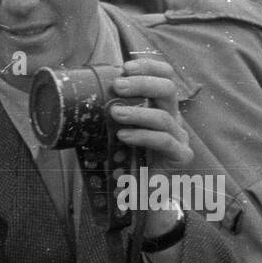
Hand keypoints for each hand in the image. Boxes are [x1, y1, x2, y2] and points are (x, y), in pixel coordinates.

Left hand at [109, 56, 192, 236]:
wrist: (143, 196)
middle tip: (118, 86)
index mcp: (162, 105)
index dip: (149, 66)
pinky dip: (143, 135)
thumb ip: (110, 114)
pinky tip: (125, 135)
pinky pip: (165, 140)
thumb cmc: (128, 160)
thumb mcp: (117, 131)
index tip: (126, 66)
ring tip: (114, 113)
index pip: (165, 75)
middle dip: (142, 83)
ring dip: (137, 112)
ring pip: (164, 116)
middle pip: (168, 88)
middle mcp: (174, 117)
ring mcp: (180, 136)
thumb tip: (80, 94)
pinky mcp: (181, 156)